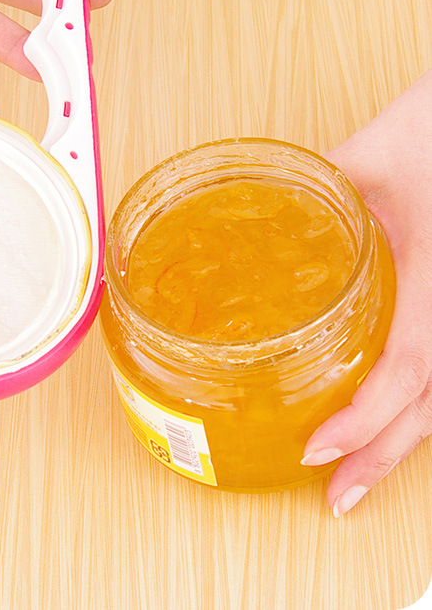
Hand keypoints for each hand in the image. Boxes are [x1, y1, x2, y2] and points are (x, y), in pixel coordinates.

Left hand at [301, 69, 431, 516]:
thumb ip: (307, 190)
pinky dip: (410, 405)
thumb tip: (246, 215)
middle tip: (339, 500)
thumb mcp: (366, 160)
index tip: (316, 451)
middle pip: (426, 405)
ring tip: (358, 482)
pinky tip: (383, 423)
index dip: (363, 420)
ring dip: (398, 443)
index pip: (404, 369)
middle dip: (381, 458)